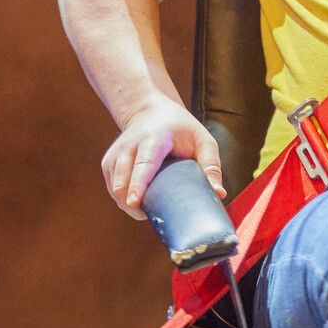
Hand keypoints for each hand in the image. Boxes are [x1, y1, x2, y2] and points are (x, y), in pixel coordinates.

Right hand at [101, 99, 224, 218]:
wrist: (150, 111)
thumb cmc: (181, 129)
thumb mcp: (203, 141)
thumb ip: (211, 165)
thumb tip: (219, 194)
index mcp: (155, 138)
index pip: (144, 163)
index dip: (138, 183)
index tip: (134, 202)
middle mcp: (130, 145)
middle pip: (123, 179)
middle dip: (131, 202)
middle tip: (149, 216)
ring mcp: (115, 154)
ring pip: (116, 188)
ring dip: (129, 204)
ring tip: (149, 208)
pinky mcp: (108, 163)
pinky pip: (113, 190)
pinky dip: (125, 200)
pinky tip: (140, 201)